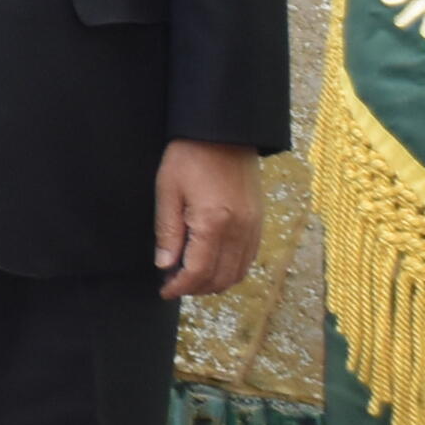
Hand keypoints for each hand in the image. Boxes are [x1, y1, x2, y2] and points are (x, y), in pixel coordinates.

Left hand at [155, 139, 261, 299]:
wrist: (224, 132)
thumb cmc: (190, 157)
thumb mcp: (168, 191)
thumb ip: (167, 231)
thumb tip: (164, 265)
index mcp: (214, 223)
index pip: (199, 271)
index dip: (180, 287)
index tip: (164, 291)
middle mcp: (240, 230)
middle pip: (221, 278)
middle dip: (196, 288)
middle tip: (174, 284)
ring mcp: (254, 227)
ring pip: (238, 272)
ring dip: (214, 282)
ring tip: (190, 277)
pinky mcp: (259, 221)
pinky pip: (248, 258)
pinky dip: (231, 269)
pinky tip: (212, 263)